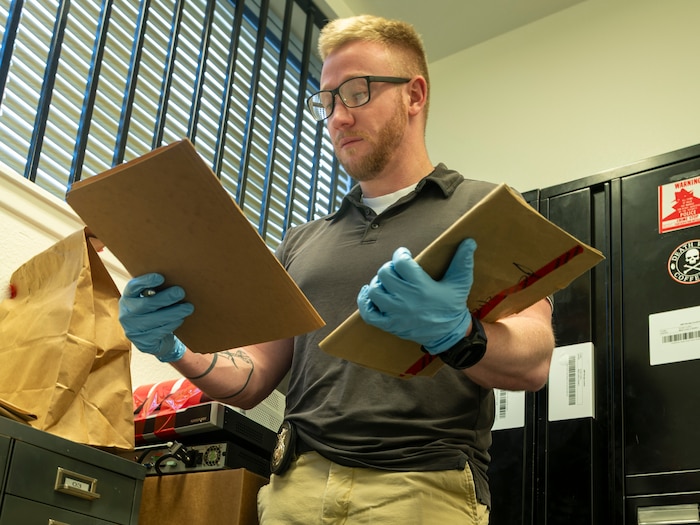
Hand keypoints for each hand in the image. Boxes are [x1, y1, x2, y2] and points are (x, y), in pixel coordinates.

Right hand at [119, 273, 193, 361]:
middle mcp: (126, 314)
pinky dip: (172, 324)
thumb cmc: (154, 312)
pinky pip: (159, 332)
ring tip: (188, 307)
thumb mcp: (151, 299)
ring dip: (174, 312)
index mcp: (127, 298)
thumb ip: (156, 290)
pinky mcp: (142, 343)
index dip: (145, 281)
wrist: (152, 339)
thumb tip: (175, 276)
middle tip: (180, 292)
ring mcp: (132, 330)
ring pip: (155, 319)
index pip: (133, 287)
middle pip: (147, 304)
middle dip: (166, 297)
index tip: (161, 277)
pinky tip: (180, 319)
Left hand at [357, 238, 476, 354]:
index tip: (404, 255)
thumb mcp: (460, 283)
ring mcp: (395, 313)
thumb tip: (469, 241)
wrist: (449, 334)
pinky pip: (368, 313)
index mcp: (421, 286)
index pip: (401, 263)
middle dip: (389, 267)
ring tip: (386, 281)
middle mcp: (405, 299)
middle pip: (384, 274)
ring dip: (378, 282)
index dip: (400, 254)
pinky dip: (364, 302)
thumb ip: (463, 261)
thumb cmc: (452, 306)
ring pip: (374, 291)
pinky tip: (368, 293)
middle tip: (397, 269)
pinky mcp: (389, 325)